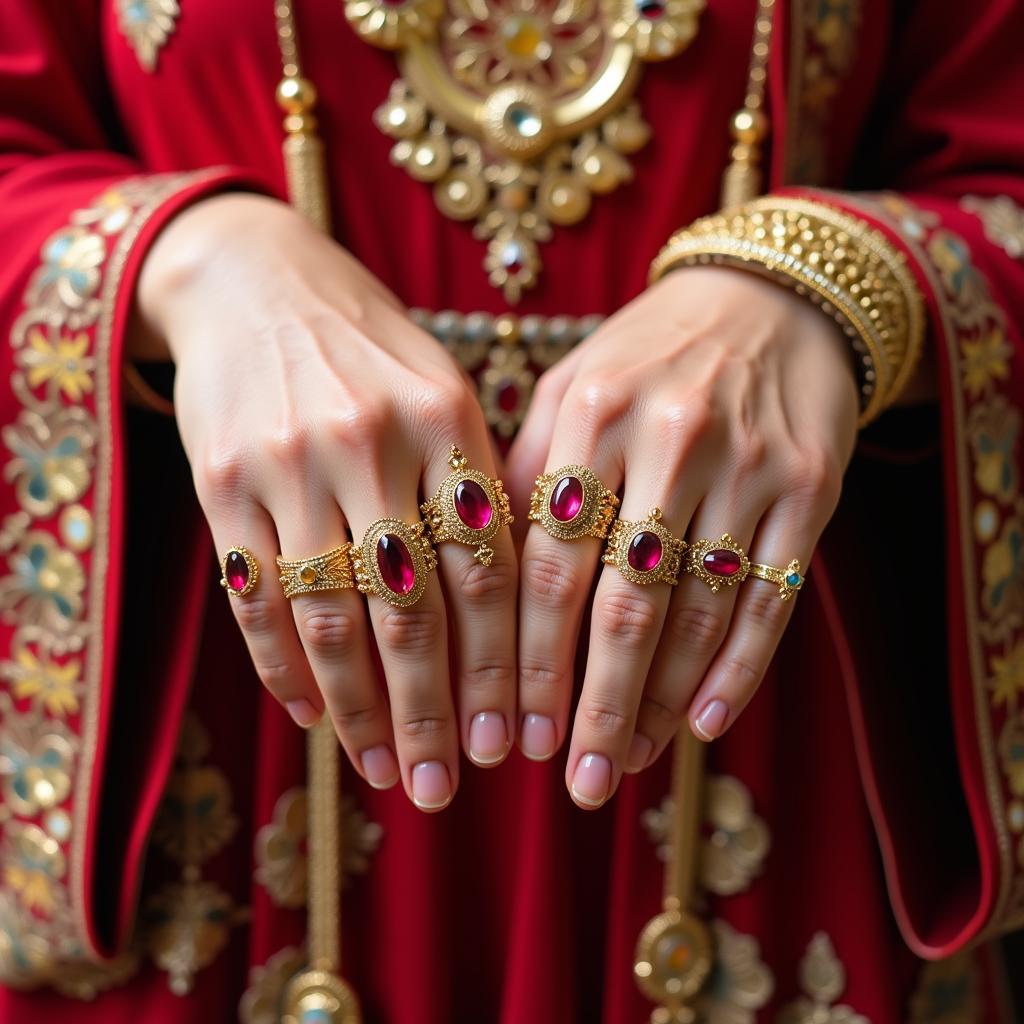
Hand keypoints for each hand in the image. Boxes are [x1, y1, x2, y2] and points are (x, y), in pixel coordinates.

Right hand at [136, 193, 517, 809]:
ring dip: (359, 709)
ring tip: (387, 772)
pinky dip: (282, 667)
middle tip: (449, 785)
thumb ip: (479, 486)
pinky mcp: (219, 482)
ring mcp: (287, 464)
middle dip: (432, 712)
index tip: (515, 739)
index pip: (486, 571)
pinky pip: (254, 598)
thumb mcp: (444, 390)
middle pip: (409, 611)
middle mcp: (368, 444)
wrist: (254, 281)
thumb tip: (513, 615)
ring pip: (328, 620)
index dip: (502, 667)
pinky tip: (312, 716)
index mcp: (445, 419)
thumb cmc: (371, 349)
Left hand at [507, 267, 858, 807]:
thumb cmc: (646, 358)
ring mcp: (746, 464)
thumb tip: (476, 582)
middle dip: (594, 703)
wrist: (766, 299)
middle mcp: (667, 438)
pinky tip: (703, 723)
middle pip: (622, 601)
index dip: (527, 658)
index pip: (547, 562)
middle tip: (575, 780)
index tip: (510, 732)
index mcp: (589, 415)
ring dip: (660, 698)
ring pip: (697, 611)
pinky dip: (738, 669)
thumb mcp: (573, 388)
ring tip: (629, 759)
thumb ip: (526, 474)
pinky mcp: (809, 487)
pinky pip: (772, 598)